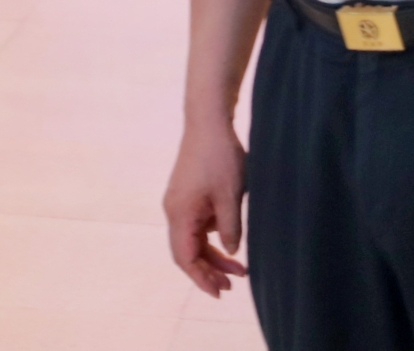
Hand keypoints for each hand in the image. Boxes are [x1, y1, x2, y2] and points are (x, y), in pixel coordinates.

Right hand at [164, 118, 249, 295]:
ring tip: (238, 268)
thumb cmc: (220, 157)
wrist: (208, 121)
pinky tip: (231, 238)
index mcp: (180, 213)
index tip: (219, 293)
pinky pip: (196, 224)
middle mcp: (174, 210)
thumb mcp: (231, 196)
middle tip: (234, 284)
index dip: (200, 278)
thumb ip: (230, 228)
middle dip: (209, 270)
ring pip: (193, 238)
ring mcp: (179, 201)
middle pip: (187, 250)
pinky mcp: (187, 194)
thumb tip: (231, 252)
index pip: (185, 257)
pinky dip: (212, 237)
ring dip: (213, 254)